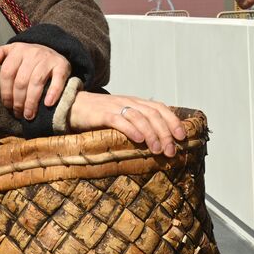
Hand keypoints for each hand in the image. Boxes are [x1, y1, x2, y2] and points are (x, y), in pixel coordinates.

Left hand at [0, 42, 72, 118]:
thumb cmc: (28, 58)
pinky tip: (48, 104)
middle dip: (18, 101)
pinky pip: (57, 80)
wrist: (53, 51)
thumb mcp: (12, 51)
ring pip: (36, 82)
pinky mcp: (62, 65)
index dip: (5, 92)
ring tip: (29, 115)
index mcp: (18, 50)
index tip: (7, 106)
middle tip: (18, 113)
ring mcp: (48, 59)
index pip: (7, 73)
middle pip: (21, 81)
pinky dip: (53, 92)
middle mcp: (33, 53)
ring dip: (31, 102)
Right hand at [68, 91, 185, 155]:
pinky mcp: (102, 114)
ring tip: (158, 150)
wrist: (72, 105)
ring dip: (152, 134)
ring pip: (140, 117)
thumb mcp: (121, 116)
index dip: (172, 121)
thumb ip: (137, 123)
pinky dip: (131, 129)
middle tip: (171, 151)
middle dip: (165, 133)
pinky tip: (138, 140)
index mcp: (135, 102)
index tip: (181, 137)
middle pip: (153, 114)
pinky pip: (119, 120)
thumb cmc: (99, 116)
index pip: (160, 107)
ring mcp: (115, 107)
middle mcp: (128, 102)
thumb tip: (158, 142)